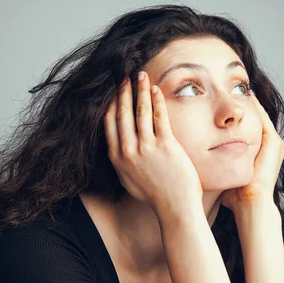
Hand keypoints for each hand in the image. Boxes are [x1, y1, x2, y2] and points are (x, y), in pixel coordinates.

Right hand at [103, 71, 202, 214]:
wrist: (174, 207)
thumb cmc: (154, 195)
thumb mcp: (129, 180)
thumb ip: (121, 163)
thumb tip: (117, 148)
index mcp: (117, 158)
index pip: (109, 123)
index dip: (111, 104)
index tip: (114, 91)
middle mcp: (128, 151)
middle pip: (122, 113)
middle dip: (123, 92)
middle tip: (125, 76)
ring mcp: (146, 148)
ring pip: (140, 111)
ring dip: (140, 90)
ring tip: (141, 75)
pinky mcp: (165, 146)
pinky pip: (159, 117)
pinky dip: (156, 100)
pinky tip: (156, 89)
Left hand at [219, 91, 283, 212]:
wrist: (249, 206)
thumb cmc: (234, 197)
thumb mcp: (222, 176)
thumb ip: (213, 168)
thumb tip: (193, 165)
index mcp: (258, 154)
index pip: (246, 129)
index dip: (234, 117)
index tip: (221, 106)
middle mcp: (269, 148)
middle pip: (256, 119)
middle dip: (244, 105)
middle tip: (232, 90)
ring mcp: (274, 146)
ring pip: (260, 116)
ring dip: (250, 103)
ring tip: (238, 88)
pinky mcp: (274, 145)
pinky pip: (264, 120)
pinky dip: (255, 108)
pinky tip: (245, 97)